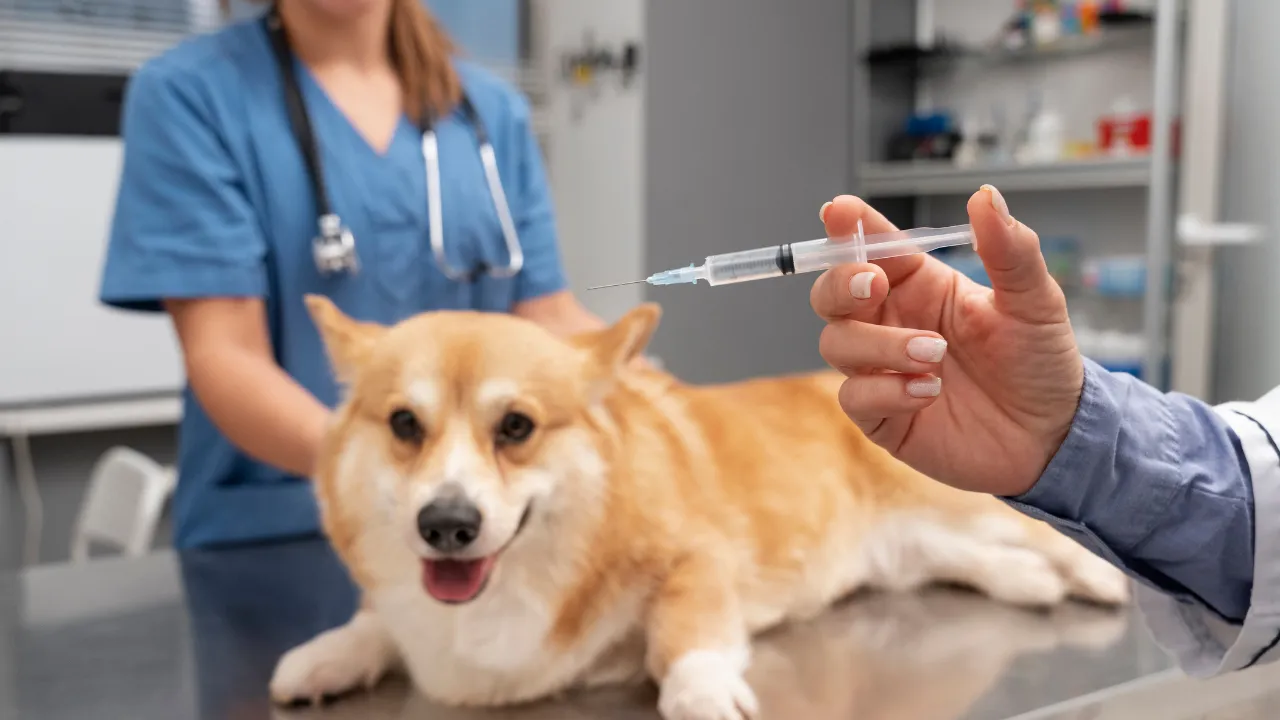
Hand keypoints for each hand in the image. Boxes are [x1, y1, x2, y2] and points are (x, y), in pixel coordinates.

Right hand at [810, 187, 1083, 496]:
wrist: (1052, 436)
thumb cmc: (1040, 363)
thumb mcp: (1035, 301)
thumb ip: (1009, 249)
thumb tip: (986, 196)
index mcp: (920, 285)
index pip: (872, 247)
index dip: (850, 227)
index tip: (838, 211)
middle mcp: (892, 323)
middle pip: (831, 294)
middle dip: (841, 284)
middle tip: (875, 284)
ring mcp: (881, 370)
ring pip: (836, 344)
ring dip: (879, 345)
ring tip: (934, 355)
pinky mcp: (881, 415)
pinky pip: (854, 396)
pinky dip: (886, 390)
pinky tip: (928, 392)